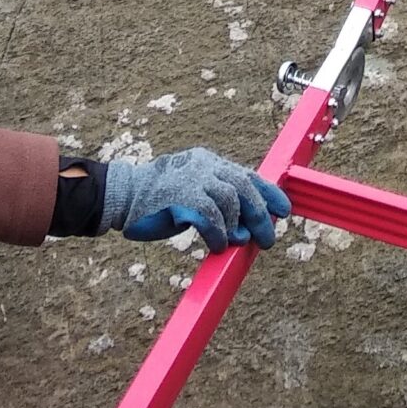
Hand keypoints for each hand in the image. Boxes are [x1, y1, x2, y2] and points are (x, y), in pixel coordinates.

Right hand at [99, 148, 290, 253]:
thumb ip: (219, 203)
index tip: (284, 211)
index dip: (269, 193)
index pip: (247, 174)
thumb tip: (247, 228)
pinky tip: (215, 245)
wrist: (122, 196)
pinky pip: (209, 216)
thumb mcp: (193, 192)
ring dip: (236, 226)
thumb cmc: (159, 200)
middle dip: (259, 214)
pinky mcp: (179, 197)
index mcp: (209, 162)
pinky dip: (217, 233)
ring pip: (229, 200)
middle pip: (243, 186)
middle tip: (266, 238)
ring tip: (235, 242)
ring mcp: (191, 179)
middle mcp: (203, 166)